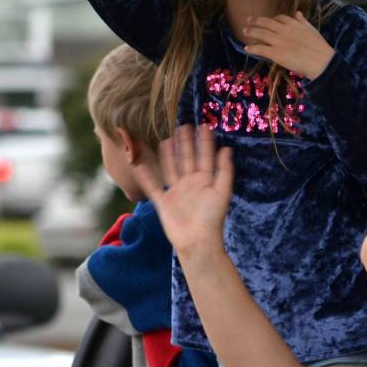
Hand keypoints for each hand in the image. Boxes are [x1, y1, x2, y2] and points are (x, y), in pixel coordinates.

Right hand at [132, 125, 233, 258]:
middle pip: (188, 159)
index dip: (205, 142)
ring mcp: (176, 192)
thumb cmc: (212, 218)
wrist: (197, 241)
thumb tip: (227, 148)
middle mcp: (191, 183)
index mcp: (206, 180)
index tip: (204, 126)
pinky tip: (139, 165)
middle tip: (184, 125)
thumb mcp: (222, 192)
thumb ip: (224, 171)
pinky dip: (146, 177)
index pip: (205, 156)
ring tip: (166, 139)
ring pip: (171, 168)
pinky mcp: (164, 202)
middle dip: (186, 143)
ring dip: (168, 155)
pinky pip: (153, 187)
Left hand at [243, 12, 334, 79]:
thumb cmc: (319, 47)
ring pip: (261, 34)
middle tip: (248, 20)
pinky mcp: (275, 53)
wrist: (321, 61)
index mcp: (294, 23)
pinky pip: (261, 49)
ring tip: (244, 31)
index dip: (271, 19)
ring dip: (251, 32)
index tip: (266, 21)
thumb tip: (297, 13)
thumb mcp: (312, 29)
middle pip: (266, 23)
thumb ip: (303, 21)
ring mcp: (278, 41)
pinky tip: (246, 48)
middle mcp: (283, 30)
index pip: (279, 18)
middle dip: (256, 21)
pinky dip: (252, 48)